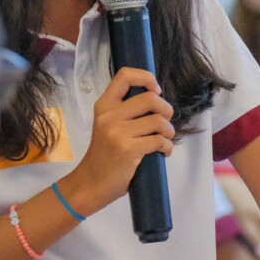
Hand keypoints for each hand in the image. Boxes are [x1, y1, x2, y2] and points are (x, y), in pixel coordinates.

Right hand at [57, 68, 174, 216]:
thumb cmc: (104, 154)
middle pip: (150, 98)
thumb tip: (156, 100)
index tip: (156, 90)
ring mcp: (118, 133)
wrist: (90, 183)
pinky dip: (167, 147)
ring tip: (165, 139)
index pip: (125, 75)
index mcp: (104, 105)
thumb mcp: (107, 125)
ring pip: (158, 121)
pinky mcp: (128, 150)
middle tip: (165, 122)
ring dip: (169, 131)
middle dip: (166, 110)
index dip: (146, 77)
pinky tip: (163, 152)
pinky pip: (159, 141)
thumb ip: (124, 111)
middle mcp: (109, 115)